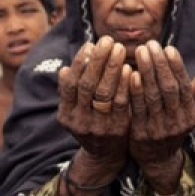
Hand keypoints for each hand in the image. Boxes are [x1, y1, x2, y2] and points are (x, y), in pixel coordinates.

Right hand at [58, 36, 130, 179]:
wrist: (104, 155)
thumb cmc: (90, 122)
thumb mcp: (75, 110)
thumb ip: (72, 91)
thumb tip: (64, 68)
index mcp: (66, 113)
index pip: (71, 83)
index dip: (80, 62)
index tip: (90, 44)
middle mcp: (79, 121)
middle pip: (88, 85)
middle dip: (98, 60)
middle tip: (108, 40)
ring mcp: (98, 126)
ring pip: (105, 93)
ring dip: (113, 68)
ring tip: (120, 49)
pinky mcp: (117, 129)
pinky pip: (122, 103)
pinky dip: (125, 85)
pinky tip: (130, 69)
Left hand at [129, 40, 194, 193]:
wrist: (158, 161)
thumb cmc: (171, 129)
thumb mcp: (186, 116)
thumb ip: (192, 98)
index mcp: (190, 115)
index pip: (183, 86)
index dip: (176, 67)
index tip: (168, 48)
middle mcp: (177, 122)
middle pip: (168, 88)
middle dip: (159, 64)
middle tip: (150, 44)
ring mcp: (159, 129)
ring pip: (153, 96)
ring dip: (147, 71)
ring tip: (140, 52)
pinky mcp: (141, 133)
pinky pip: (138, 108)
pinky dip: (135, 90)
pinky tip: (131, 73)